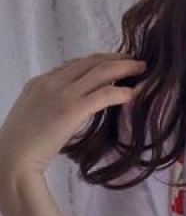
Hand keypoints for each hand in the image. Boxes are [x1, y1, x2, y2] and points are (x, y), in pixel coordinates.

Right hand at [0, 52, 146, 179]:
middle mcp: (52, 82)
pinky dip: (122, 92)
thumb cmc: (24, 144)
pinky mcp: (72, 109)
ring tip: (142, 69)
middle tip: (136, 61)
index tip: (116, 63)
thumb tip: (73, 111)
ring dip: (124, 68)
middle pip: (90, 62)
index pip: (75, 64)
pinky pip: (103, 95)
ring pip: (100, 72)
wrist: (13, 156)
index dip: (98, 61)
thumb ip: (54, 107)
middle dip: (115, 59)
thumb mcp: (37, 116)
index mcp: (41, 82)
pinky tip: (135, 94)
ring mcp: (62, 93)